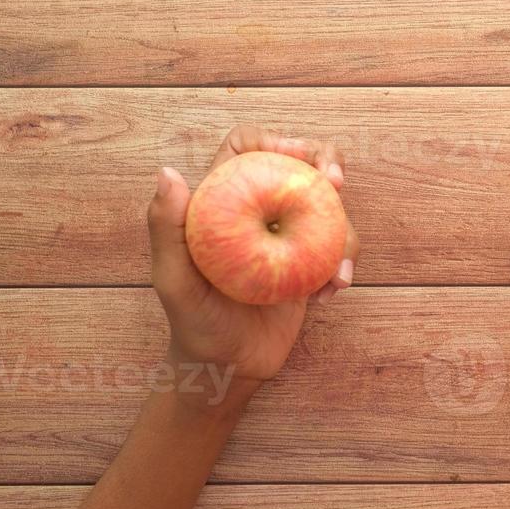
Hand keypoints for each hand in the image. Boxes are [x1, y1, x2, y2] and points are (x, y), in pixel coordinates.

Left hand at [147, 125, 359, 402]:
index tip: (294, 160)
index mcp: (224, 200)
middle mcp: (258, 209)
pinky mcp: (311, 262)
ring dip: (344, 230)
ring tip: (337, 274)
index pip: (247, 145)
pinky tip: (330, 293)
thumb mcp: (172, 281)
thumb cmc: (192, 325)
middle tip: (337, 185)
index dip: (274, 139)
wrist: (227, 369)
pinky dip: (343, 264)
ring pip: (329, 205)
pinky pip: (339, 246)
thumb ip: (165, 229)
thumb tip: (169, 173)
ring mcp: (288, 235)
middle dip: (328, 163)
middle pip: (300, 162)